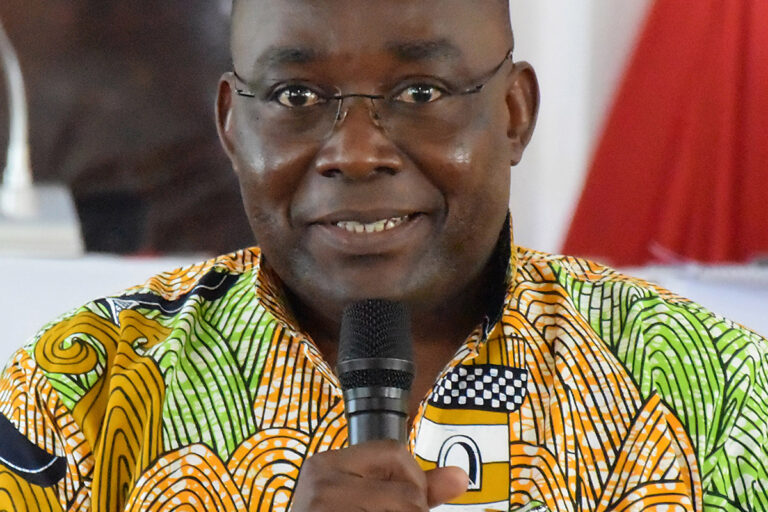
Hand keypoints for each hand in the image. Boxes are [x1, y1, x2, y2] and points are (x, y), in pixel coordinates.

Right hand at [291, 440, 468, 510]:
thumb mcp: (368, 500)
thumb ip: (414, 489)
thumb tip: (460, 477)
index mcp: (326, 464)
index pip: (394, 452)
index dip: (412, 481)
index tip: (405, 503)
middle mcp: (320, 480)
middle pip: (404, 491)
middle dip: (410, 511)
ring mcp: (320, 506)